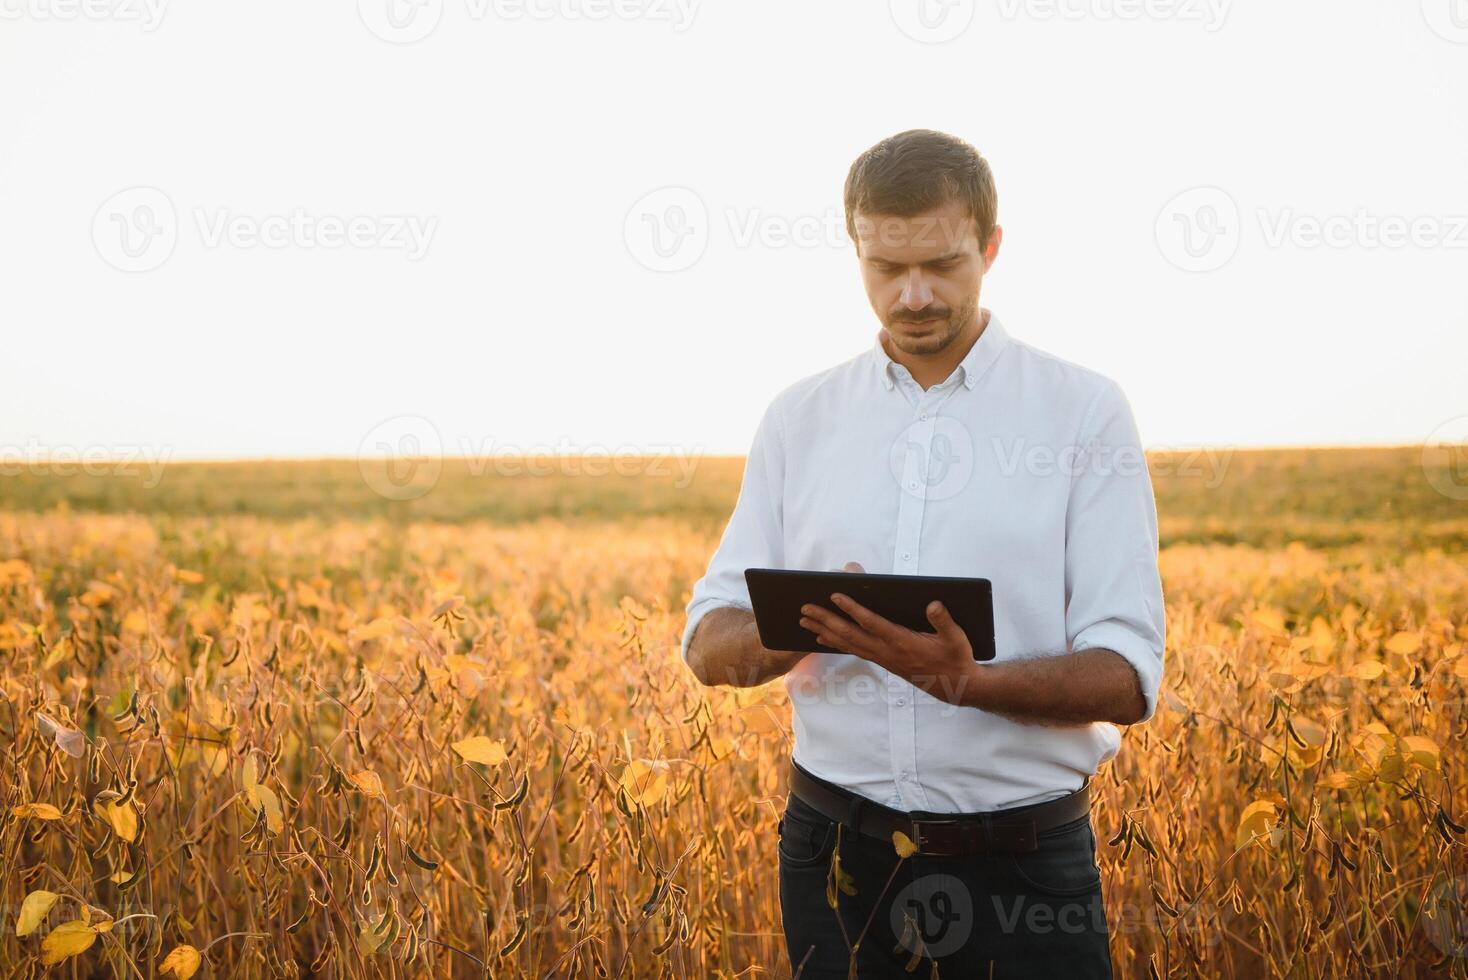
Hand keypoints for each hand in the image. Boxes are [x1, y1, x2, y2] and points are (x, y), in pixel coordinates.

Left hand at [798, 589, 980, 707]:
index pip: (871, 623)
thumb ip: (944, 621)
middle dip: (825, 620)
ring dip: (824, 631)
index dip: (852, 609)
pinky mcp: (882, 661)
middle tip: (804, 608)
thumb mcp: (956, 639)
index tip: (835, 595)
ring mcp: (882, 657)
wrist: (955, 686)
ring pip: (847, 643)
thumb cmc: (956, 658)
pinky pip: (853, 650)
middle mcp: (887, 651)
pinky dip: (835, 643)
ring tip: (804, 621)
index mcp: (902, 642)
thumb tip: (934, 604)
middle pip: (850, 633)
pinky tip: (822, 638)